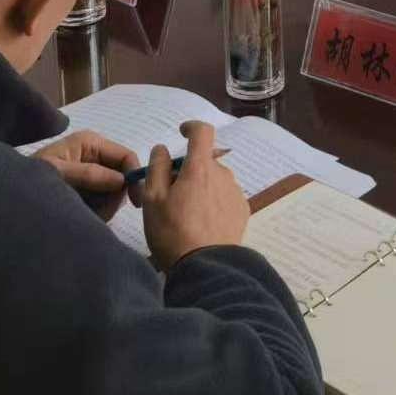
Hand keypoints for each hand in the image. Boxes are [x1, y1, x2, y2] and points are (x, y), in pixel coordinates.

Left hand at [35, 130, 139, 221]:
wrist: (12, 197)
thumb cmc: (33, 176)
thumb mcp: (58, 173)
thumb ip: (88, 174)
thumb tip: (121, 181)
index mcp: (91, 143)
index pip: (126, 156)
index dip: (134, 177)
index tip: (137, 202)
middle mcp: (96, 155)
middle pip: (123, 177)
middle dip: (114, 198)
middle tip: (98, 213)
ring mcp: (93, 173)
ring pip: (115, 193)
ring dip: (105, 207)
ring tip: (86, 214)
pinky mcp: (89, 189)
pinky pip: (104, 202)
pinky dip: (98, 212)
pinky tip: (83, 214)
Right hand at [137, 121, 249, 269]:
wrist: (206, 267)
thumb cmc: (172, 232)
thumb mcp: (153, 199)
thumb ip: (157, 168)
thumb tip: (163, 149)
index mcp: (200, 168)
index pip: (202, 132)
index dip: (191, 127)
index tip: (182, 133)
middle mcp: (223, 174)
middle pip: (205, 161)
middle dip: (189, 170)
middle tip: (171, 196)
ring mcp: (235, 192)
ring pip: (215, 180)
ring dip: (201, 187)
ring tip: (186, 216)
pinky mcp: (242, 210)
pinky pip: (224, 196)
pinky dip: (213, 201)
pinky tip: (202, 224)